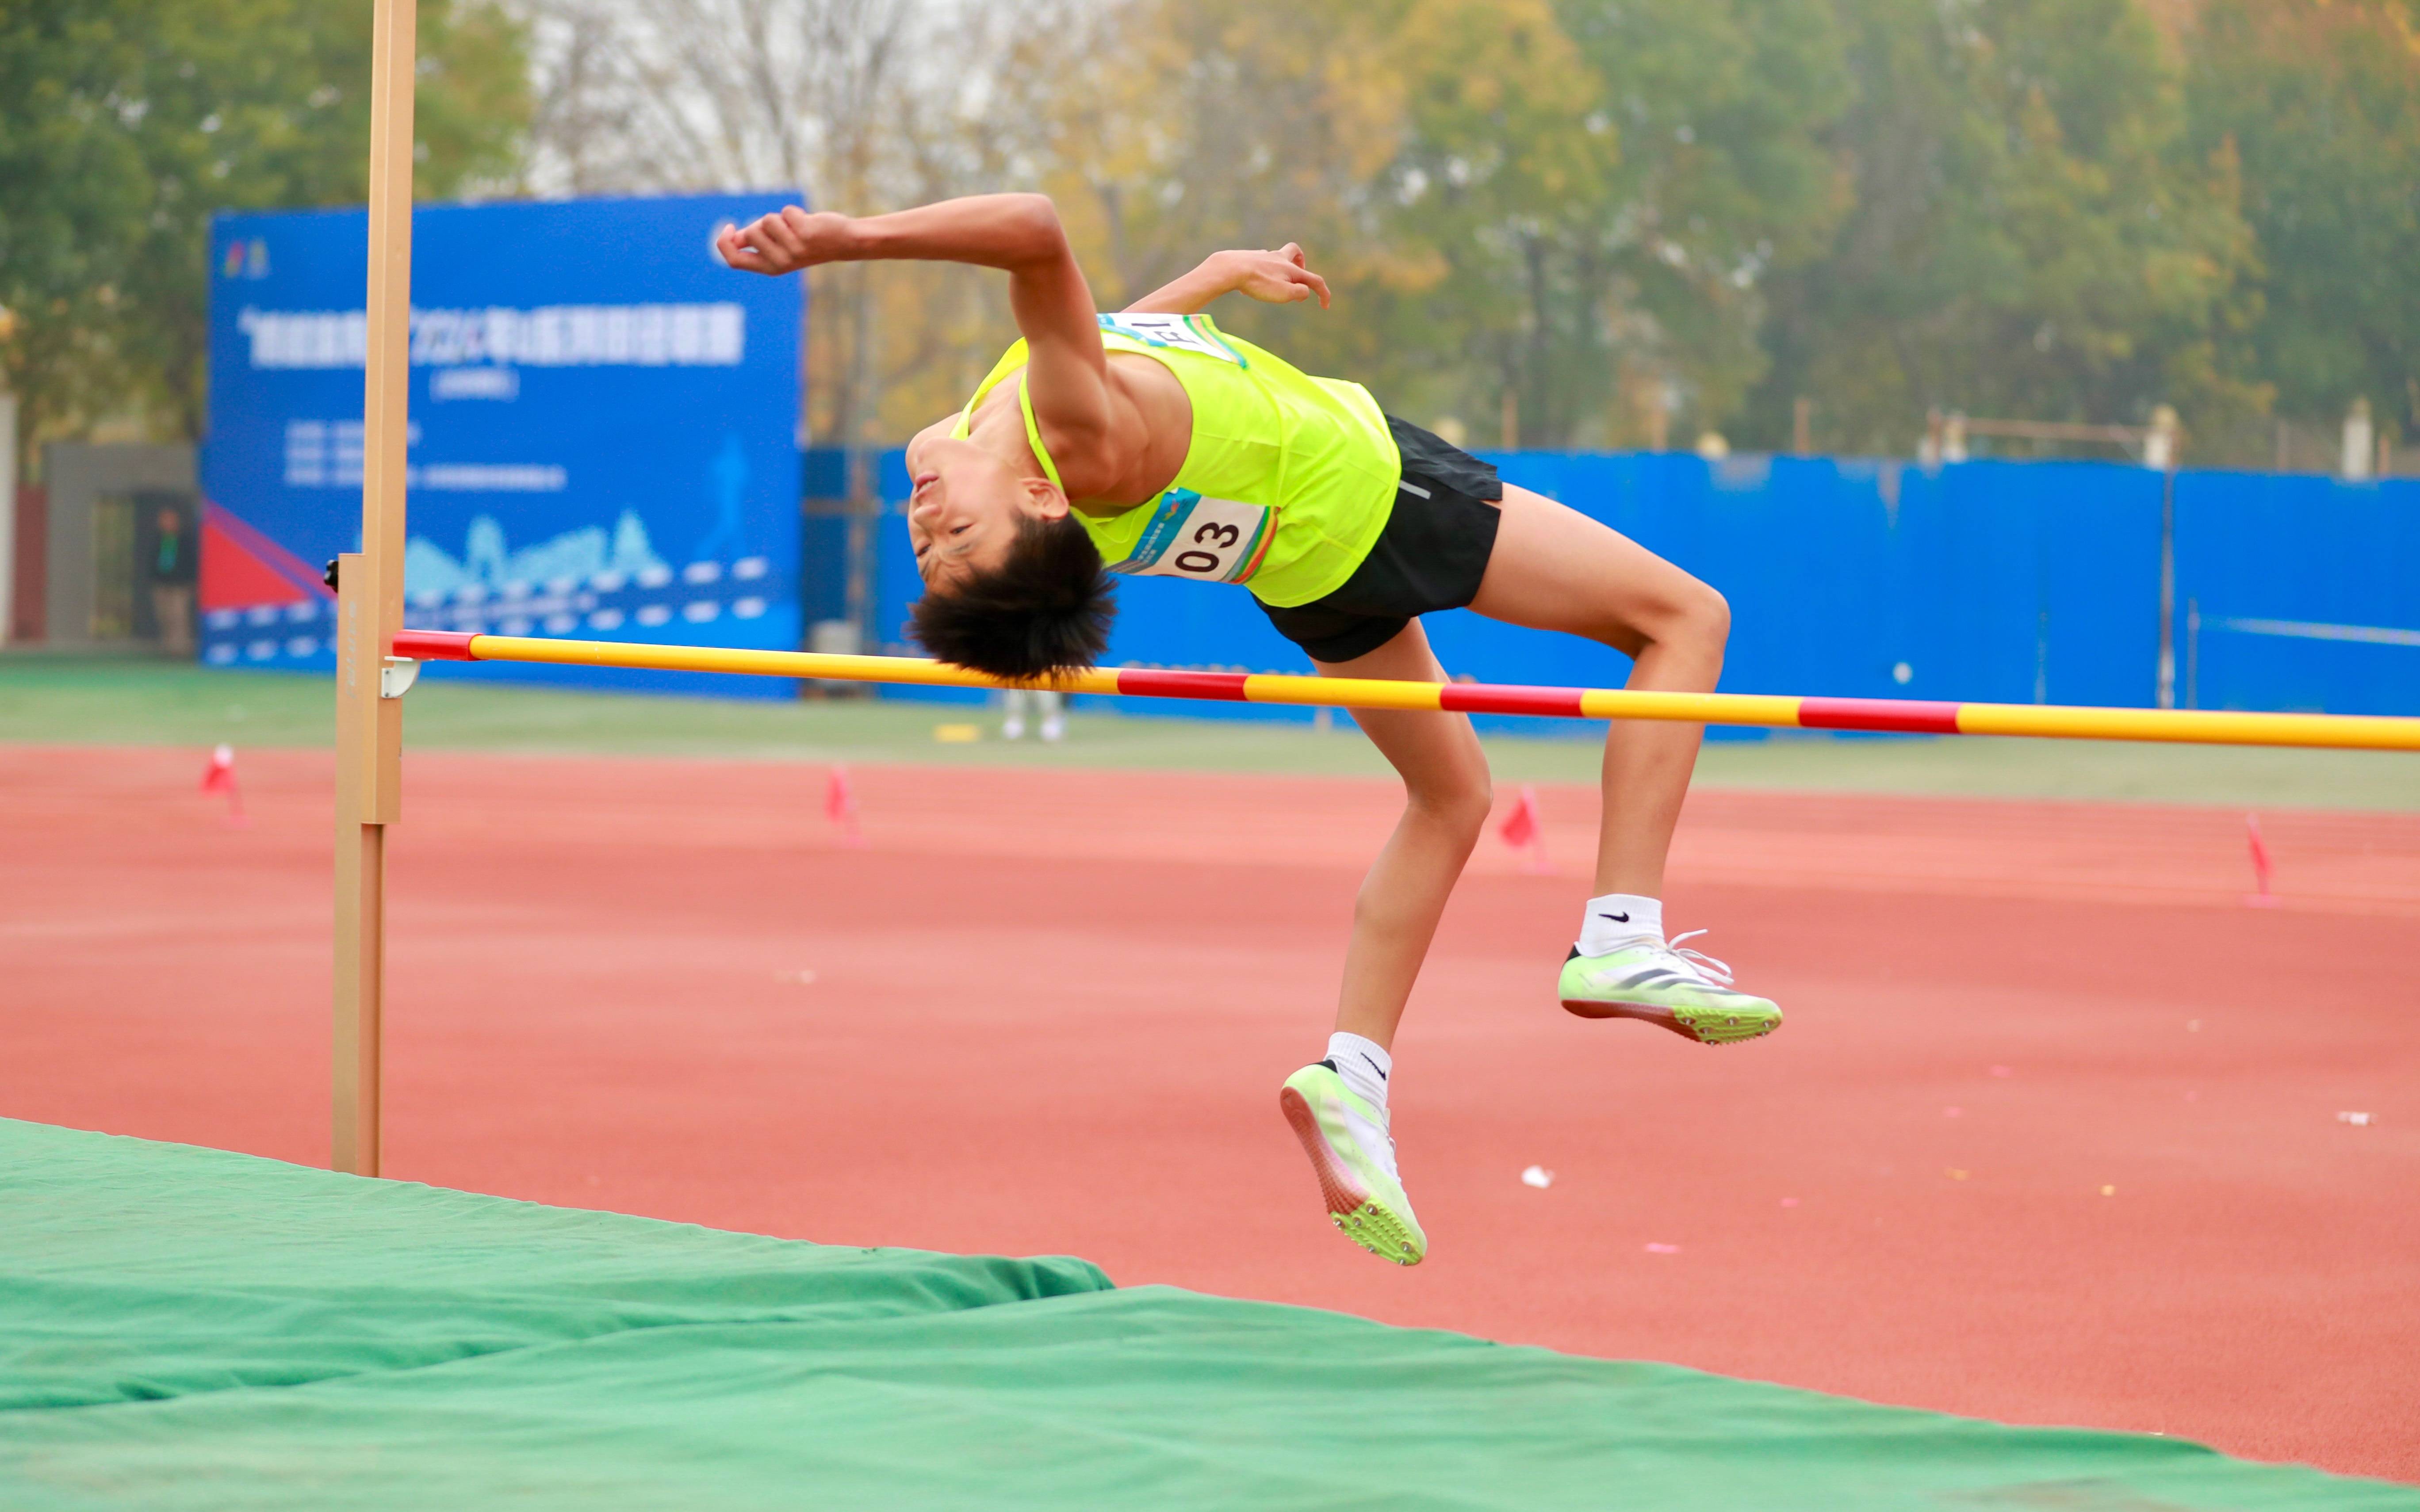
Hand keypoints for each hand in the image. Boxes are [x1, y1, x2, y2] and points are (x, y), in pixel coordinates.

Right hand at [718, 207, 852, 275]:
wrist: (843, 242)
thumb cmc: (807, 241)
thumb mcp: (779, 246)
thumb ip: (757, 242)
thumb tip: (734, 237)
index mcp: (769, 268)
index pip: (734, 260)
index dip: (725, 242)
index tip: (730, 227)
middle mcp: (780, 263)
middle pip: (750, 233)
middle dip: (763, 223)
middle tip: (785, 230)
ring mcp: (793, 251)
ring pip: (767, 220)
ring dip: (780, 218)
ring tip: (797, 227)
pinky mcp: (805, 236)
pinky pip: (786, 212)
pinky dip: (795, 211)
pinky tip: (809, 223)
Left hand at [1216, 244, 1330, 307]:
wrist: (1230, 269)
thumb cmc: (1258, 283)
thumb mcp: (1284, 293)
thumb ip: (1300, 292)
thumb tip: (1304, 291)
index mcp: (1291, 268)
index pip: (1314, 280)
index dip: (1324, 293)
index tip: (1324, 306)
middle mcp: (1278, 258)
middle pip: (1294, 251)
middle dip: (1301, 262)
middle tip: (1298, 276)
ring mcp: (1263, 256)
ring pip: (1275, 258)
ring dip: (1278, 270)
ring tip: (1271, 287)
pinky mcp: (1248, 258)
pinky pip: (1258, 264)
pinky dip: (1261, 273)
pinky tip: (1251, 285)